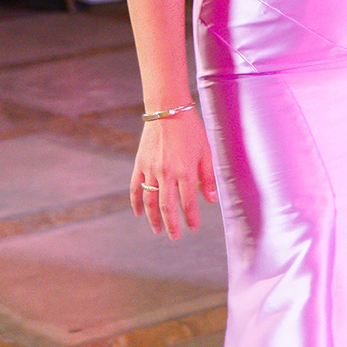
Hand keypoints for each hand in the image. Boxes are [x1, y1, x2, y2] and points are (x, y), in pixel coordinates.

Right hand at [130, 111, 217, 239]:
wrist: (167, 111)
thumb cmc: (191, 130)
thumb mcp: (206, 151)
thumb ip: (208, 177)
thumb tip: (211, 199)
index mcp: (185, 171)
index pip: (188, 202)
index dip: (191, 217)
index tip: (193, 227)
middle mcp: (166, 174)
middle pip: (167, 207)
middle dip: (171, 224)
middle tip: (175, 236)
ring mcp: (151, 170)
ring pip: (150, 201)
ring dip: (153, 218)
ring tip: (157, 230)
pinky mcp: (140, 164)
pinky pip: (135, 188)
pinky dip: (136, 202)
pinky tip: (139, 213)